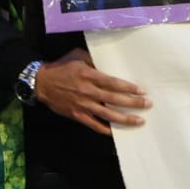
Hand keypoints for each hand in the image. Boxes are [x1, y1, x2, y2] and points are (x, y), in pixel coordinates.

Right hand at [33, 47, 151, 134]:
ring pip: (108, 114)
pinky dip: (106, 129)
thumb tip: (108, 63)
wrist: (42, 83)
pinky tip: (117, 132)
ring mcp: (83, 105)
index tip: (141, 91)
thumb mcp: (77, 56)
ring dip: (125, 118)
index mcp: (88, 75)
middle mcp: (87, 91)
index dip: (128, 88)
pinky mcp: (77, 115)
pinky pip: (94, 125)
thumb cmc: (61, 67)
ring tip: (139, 121)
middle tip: (147, 104)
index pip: (112, 83)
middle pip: (114, 99)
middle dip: (133, 103)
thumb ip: (93, 59)